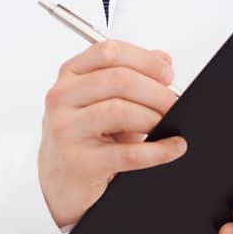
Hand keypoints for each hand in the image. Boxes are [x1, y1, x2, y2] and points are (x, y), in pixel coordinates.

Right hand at [38, 39, 186, 227]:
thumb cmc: (82, 137)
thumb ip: (130, 75)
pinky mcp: (79, 161)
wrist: (59, 181)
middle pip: (118, 79)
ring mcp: (67, 129)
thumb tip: (162, 59)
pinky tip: (172, 148)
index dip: (144, 60)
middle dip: (155, 91)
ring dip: (153, 117)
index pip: (108, 52)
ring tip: (168, 124)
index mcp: (69, 76)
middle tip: (173, 103)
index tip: (167, 74)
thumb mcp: (102, 100)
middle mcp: (62, 98)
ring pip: (119, 111)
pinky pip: (128, 153)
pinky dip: (158, 150)